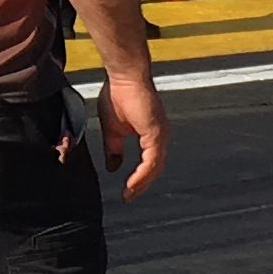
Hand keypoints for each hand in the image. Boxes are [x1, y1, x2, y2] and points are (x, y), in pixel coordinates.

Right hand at [93, 66, 169, 198]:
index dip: (138, 178)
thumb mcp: (112, 129)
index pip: (149, 163)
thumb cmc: (118, 94)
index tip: (126, 191)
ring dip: (142, 184)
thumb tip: (113, 167)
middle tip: (128, 197)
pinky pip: (152, 161)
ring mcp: (160, 134)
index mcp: (152, 134)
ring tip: (129, 194)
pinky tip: (131, 183)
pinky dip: (142, 174)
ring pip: (155, 168)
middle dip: (141, 185)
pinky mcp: (156, 133)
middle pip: (155, 169)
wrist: (123, 76)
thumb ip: (114, 149)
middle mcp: (160, 136)